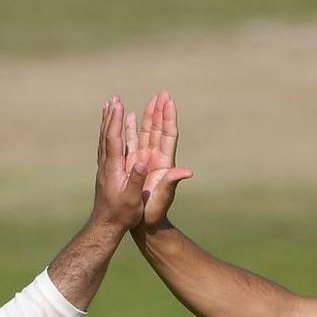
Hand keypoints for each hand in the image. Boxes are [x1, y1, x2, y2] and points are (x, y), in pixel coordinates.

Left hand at [88, 96, 142, 231]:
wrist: (105, 225)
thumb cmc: (122, 215)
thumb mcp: (132, 200)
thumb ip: (137, 180)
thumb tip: (142, 163)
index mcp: (113, 169)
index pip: (114, 140)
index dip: (116, 121)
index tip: (119, 105)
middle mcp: (106, 165)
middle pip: (106, 135)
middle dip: (111, 116)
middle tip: (114, 98)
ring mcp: (104, 168)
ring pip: (104, 139)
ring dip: (108, 121)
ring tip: (109, 106)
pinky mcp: (105, 171)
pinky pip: (105, 146)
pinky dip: (107, 132)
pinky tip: (109, 129)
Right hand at [132, 90, 193, 231]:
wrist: (144, 223)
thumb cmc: (154, 212)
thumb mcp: (164, 197)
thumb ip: (172, 182)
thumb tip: (187, 172)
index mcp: (164, 163)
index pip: (168, 135)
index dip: (168, 118)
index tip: (169, 101)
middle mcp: (156, 158)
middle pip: (159, 129)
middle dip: (160, 111)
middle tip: (162, 93)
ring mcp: (146, 160)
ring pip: (147, 133)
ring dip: (149, 116)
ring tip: (151, 99)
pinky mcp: (135, 164)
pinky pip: (133, 141)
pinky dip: (132, 128)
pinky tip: (129, 116)